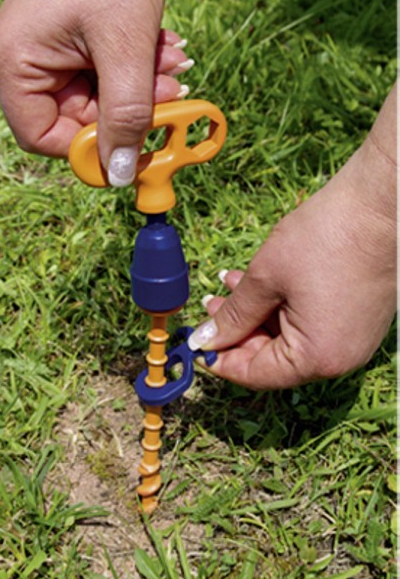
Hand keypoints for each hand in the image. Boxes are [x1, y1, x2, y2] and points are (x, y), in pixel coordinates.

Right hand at [0, 0, 191, 185]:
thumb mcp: (125, 48)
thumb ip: (125, 115)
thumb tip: (120, 174)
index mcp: (17, 60)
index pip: (41, 136)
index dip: (86, 150)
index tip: (129, 150)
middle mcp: (27, 59)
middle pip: (77, 119)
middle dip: (128, 112)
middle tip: (170, 97)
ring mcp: (53, 49)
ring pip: (100, 99)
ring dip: (141, 90)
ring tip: (173, 62)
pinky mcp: (77, 42)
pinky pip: (108, 75)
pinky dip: (138, 69)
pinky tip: (163, 48)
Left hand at [188, 85, 395, 389]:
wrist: (380, 204)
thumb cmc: (324, 238)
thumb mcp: (264, 278)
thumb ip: (232, 316)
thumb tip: (204, 341)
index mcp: (317, 357)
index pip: (257, 375)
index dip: (222, 359)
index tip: (198, 342)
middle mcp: (340, 357)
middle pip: (273, 358)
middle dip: (237, 331)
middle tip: (210, 306)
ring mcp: (352, 339)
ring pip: (289, 338)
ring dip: (256, 314)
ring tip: (229, 286)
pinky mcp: (357, 320)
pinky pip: (310, 324)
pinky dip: (282, 308)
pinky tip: (260, 283)